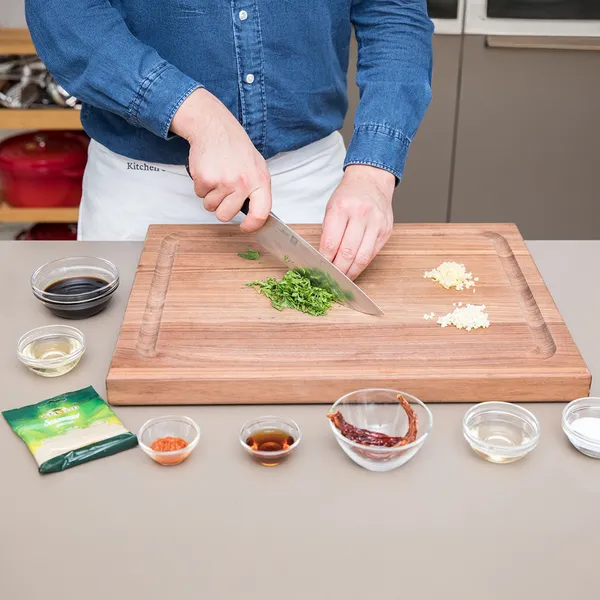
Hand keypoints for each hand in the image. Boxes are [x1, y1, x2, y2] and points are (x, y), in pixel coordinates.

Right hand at [171, 88, 270, 231]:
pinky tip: (208, 170)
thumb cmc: (235, 147)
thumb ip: (257, 190)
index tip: (245, 227)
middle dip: (221, 208)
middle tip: (222, 192)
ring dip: (210, 196)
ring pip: (210, 207)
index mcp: (260, 181)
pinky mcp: (206, 179)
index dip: (253, 225)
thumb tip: (255, 213)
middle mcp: (243, 183)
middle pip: (226, 215)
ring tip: (216, 177)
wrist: (215, 127)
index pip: (261, 213)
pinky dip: (200, 185)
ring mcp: (224, 182)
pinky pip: (199, 194)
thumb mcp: (256, 166)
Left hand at [319, 165, 394, 279]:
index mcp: (341, 208)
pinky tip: (355, 269)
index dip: (325, 261)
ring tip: (343, 279)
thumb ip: (328, 232)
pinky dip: (362, 264)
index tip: (320, 270)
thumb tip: (324, 258)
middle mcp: (361, 215)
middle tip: (330, 280)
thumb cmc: (348, 195)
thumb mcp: (331, 207)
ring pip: (362, 257)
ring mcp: (376, 223)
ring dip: (351, 272)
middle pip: (347, 252)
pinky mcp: (386, 230)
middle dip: (338, 270)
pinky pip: (373, 253)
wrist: (371, 180)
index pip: (331, 242)